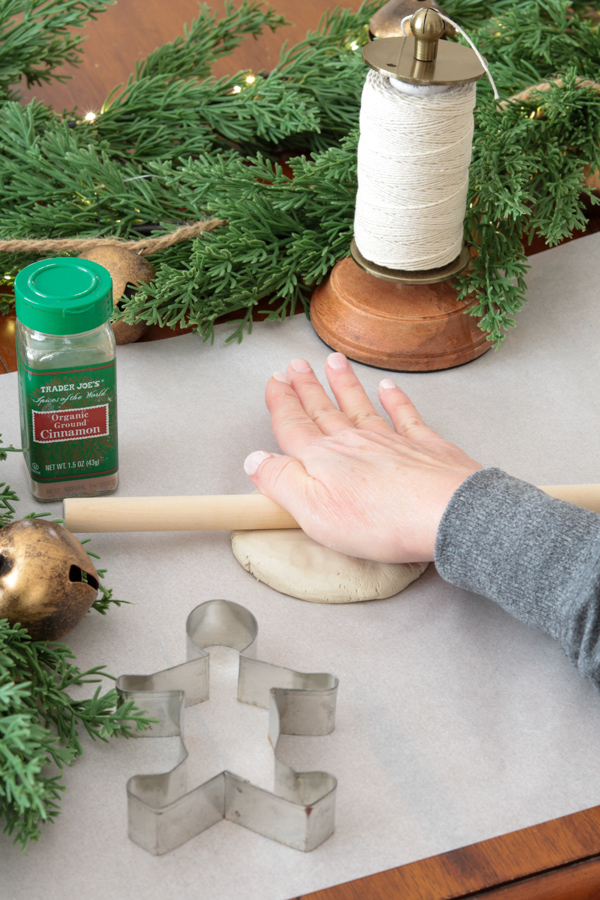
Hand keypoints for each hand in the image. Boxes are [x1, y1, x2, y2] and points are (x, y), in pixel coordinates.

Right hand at [244, 353, 481, 562]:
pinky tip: (388, 387)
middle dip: (306, 388)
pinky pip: (405, 416)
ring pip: (360, 405)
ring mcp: (391, 441)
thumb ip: (280, 481)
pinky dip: (395, 399)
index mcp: (323, 460)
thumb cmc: (379, 520)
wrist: (445, 514)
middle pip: (324, 411)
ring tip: (333, 362)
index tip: (274, 382)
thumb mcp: (312, 511)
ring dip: (344, 384)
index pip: (293, 426)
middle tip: (295, 365)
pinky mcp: (425, 448)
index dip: (281, 403)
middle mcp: (354, 443)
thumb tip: (254, 459)